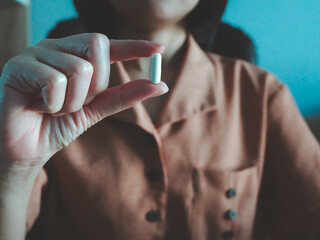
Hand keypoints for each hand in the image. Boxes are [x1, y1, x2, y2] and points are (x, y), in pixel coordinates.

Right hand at [0, 33, 167, 174]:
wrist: (26, 149)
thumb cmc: (58, 126)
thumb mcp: (97, 109)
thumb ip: (125, 95)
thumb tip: (160, 85)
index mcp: (74, 56)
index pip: (108, 44)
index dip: (134, 46)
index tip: (158, 49)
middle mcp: (57, 48)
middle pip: (96, 45)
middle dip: (96, 83)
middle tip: (76, 102)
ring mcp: (36, 53)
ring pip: (78, 69)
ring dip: (72, 102)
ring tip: (53, 108)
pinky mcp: (18, 66)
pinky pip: (55, 81)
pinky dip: (53, 105)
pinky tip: (39, 108)